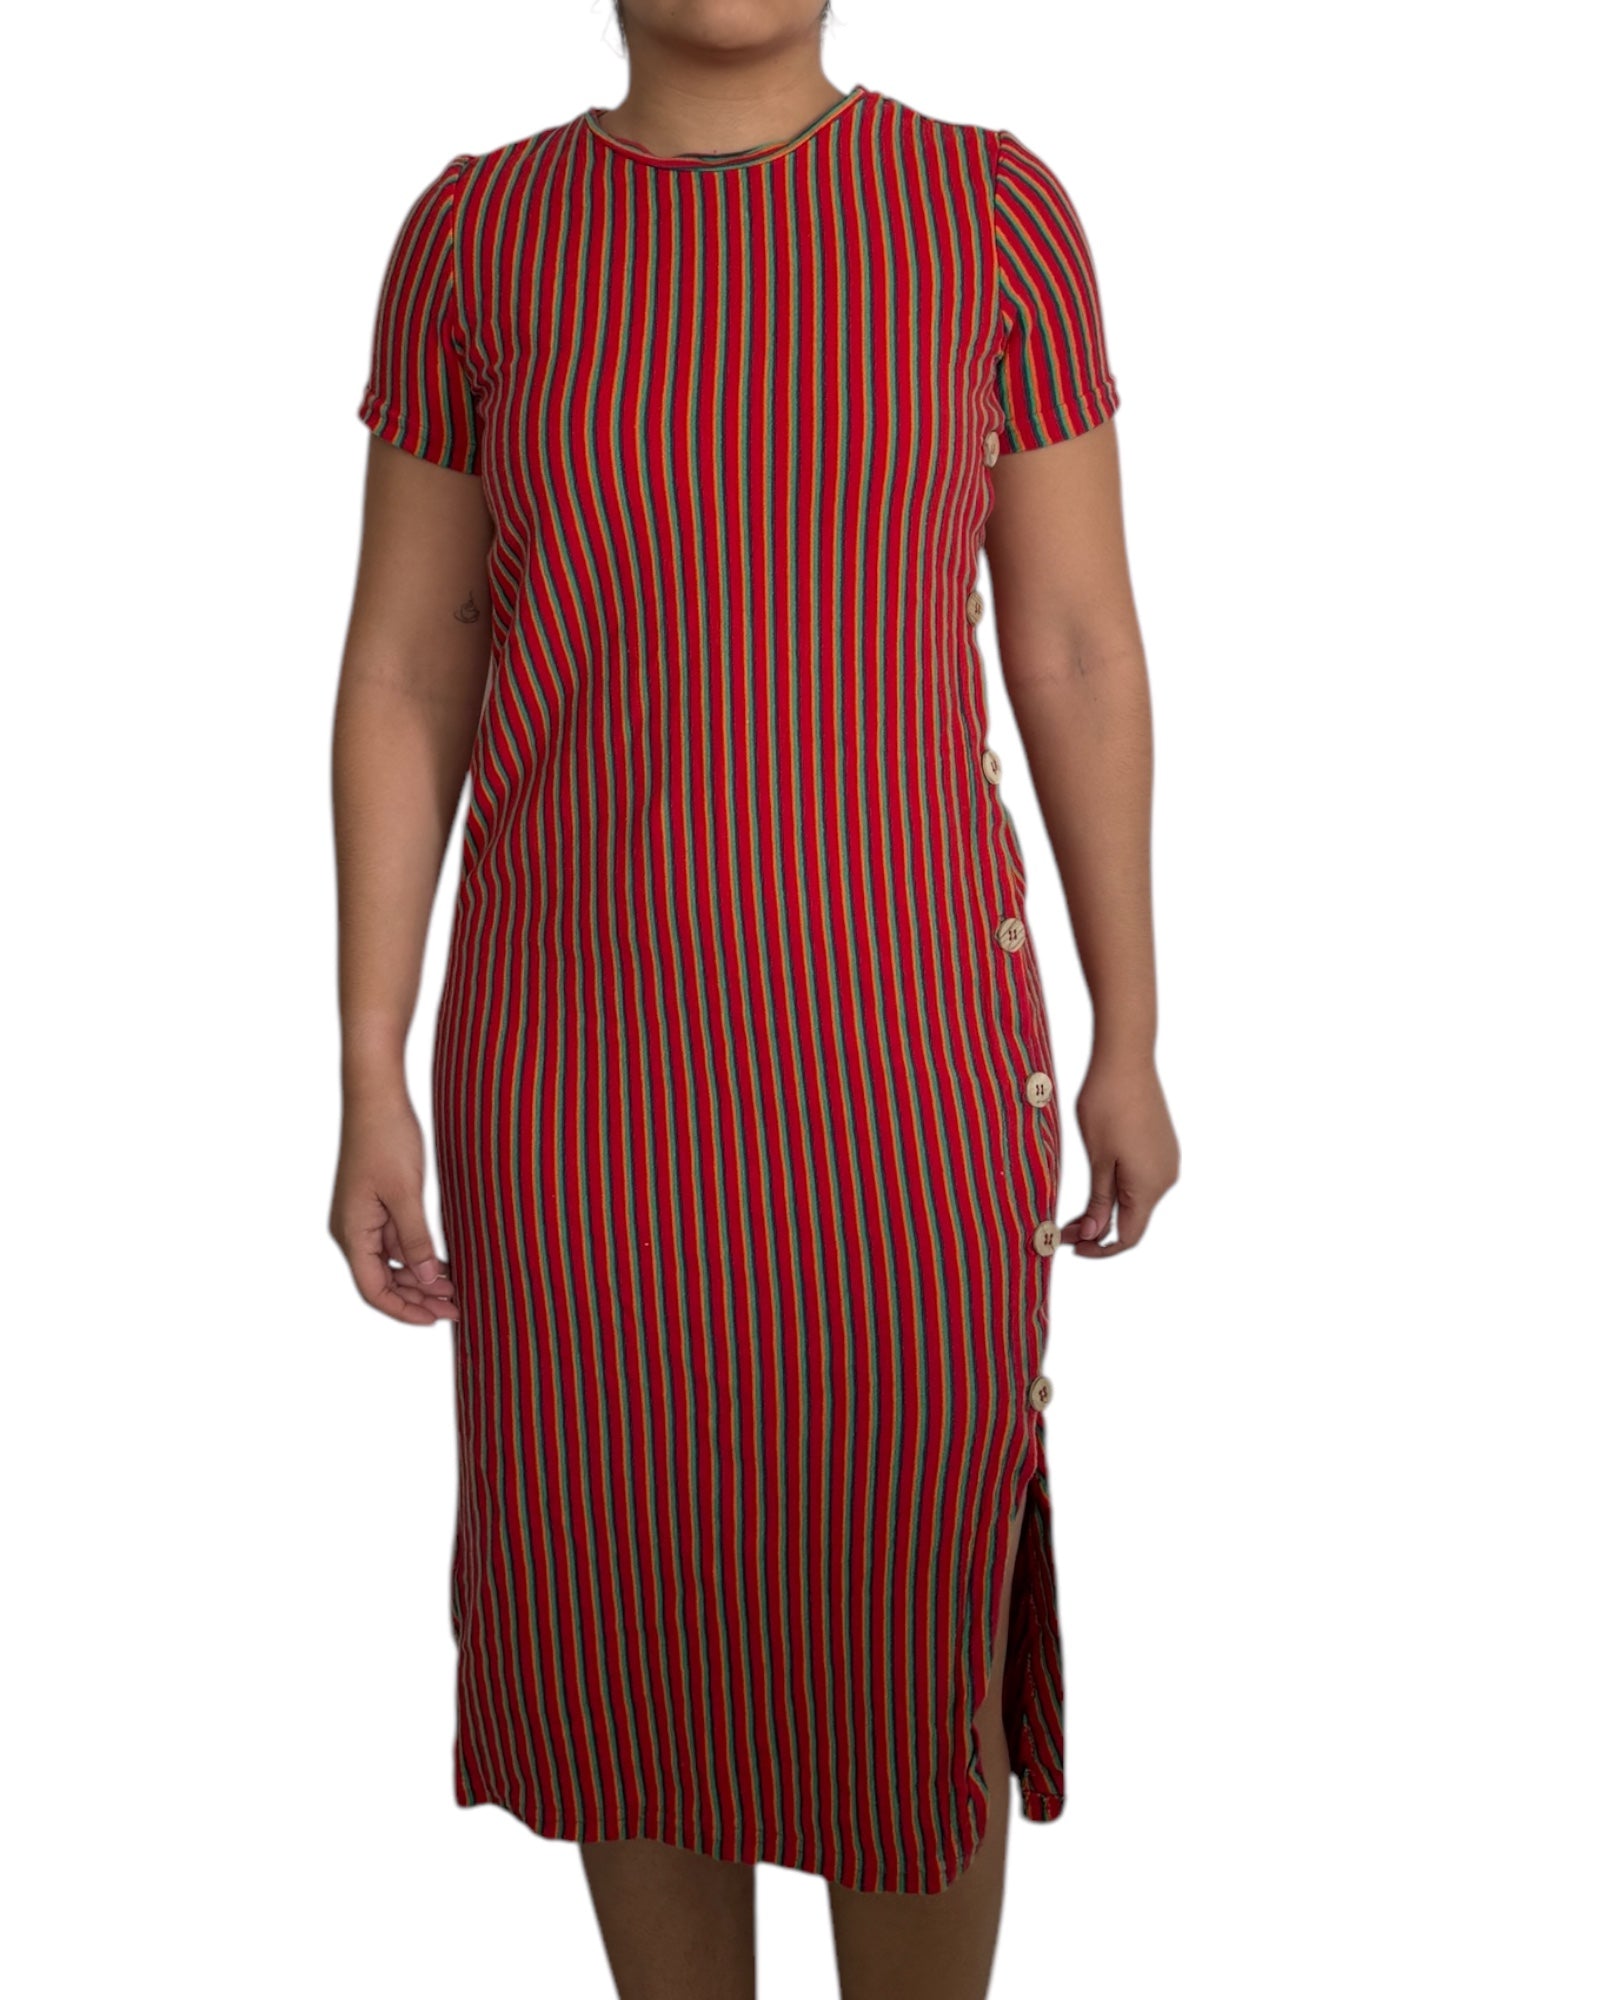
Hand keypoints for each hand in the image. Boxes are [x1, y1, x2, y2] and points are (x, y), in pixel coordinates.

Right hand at [329, 1089, 459, 1322]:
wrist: (377, 1095)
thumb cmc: (386, 1137)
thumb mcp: (406, 1193)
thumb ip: (415, 1238)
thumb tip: (427, 1279)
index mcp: (352, 1232)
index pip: (374, 1290)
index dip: (404, 1310)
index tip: (436, 1320)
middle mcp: (353, 1230)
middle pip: (383, 1280)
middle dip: (418, 1298)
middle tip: (457, 1308)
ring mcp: (364, 1218)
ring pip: (392, 1262)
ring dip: (421, 1278)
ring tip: (456, 1289)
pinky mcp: (377, 1204)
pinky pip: (397, 1240)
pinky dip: (419, 1254)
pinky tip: (446, 1262)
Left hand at [1062, 1055, 1178, 1256]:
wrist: (1126, 1059)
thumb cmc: (1107, 1105)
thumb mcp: (1098, 1159)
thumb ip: (1099, 1201)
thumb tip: (1095, 1235)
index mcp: (1150, 1186)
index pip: (1129, 1237)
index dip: (1100, 1250)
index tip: (1071, 1248)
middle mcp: (1166, 1178)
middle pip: (1132, 1220)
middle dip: (1097, 1229)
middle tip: (1061, 1228)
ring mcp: (1166, 1161)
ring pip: (1135, 1200)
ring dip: (1106, 1209)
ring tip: (1073, 1209)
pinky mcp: (1161, 1146)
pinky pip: (1141, 1179)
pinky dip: (1117, 1189)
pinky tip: (1095, 1184)